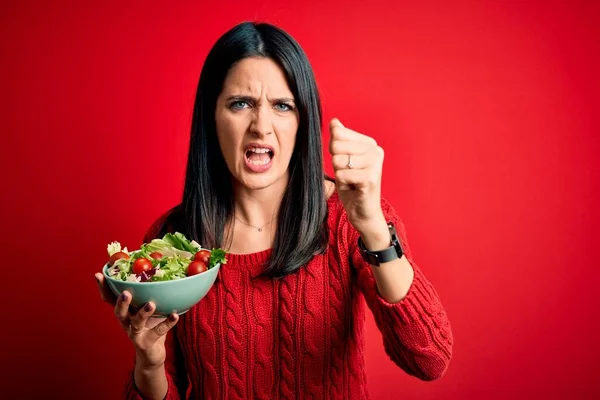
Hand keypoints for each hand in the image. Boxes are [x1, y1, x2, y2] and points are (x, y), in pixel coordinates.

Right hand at [94, 273, 178, 367]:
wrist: (152, 353)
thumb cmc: (149, 325)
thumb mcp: (145, 308)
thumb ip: (147, 293)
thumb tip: (157, 268)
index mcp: (124, 311)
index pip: (110, 299)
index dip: (103, 288)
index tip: (99, 275)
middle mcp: (126, 322)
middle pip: (119, 312)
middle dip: (121, 302)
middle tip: (126, 293)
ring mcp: (136, 334)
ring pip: (136, 323)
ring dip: (143, 313)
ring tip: (151, 304)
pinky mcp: (147, 343)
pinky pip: (157, 332)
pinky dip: (167, 323)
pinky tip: (175, 316)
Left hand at [329, 118, 386, 233]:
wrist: (363, 212)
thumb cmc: (352, 186)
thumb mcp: (344, 159)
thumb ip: (340, 140)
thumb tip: (335, 122)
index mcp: (370, 143)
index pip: (338, 134)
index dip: (334, 150)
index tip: (346, 163)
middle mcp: (376, 151)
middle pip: (336, 146)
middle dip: (336, 163)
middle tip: (348, 174)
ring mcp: (375, 164)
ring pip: (338, 161)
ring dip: (340, 175)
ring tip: (351, 182)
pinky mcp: (370, 179)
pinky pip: (342, 175)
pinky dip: (342, 184)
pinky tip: (353, 188)